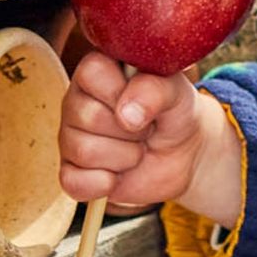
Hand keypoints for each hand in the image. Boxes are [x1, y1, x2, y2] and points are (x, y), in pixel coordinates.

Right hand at [60, 53, 241, 220]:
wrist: (186, 155)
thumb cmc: (174, 114)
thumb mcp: (176, 93)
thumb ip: (154, 89)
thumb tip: (127, 115)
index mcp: (94, 72)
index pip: (92, 73)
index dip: (124, 92)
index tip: (145, 99)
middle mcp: (76, 103)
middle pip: (89, 117)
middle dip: (132, 130)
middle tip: (144, 128)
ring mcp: (71, 139)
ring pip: (85, 151)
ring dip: (125, 156)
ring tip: (136, 148)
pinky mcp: (74, 174)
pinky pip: (73, 182)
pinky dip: (103, 184)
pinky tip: (118, 176)